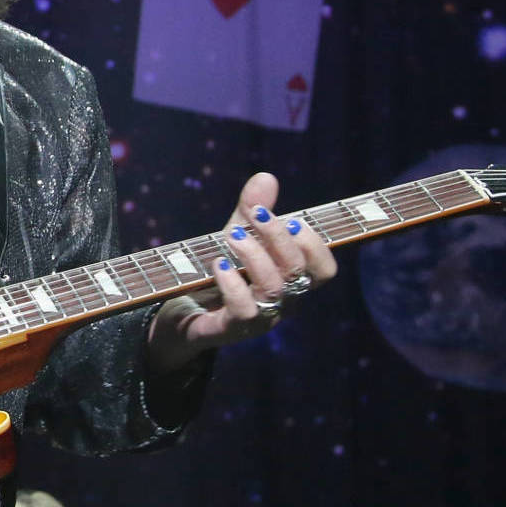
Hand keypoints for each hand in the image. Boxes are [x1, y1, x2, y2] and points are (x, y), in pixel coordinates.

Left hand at [151, 172, 336, 366]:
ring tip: (233, 235)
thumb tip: (266, 176)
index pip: (324, 270)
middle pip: (298, 273)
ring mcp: (259, 320)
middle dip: (279, 237)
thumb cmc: (220, 273)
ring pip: (274, 290)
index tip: (293, 219)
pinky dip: (233, 284)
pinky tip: (219, 264)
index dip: (315, 244)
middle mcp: (282, 303)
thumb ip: (252, 210)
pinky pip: (244, 312)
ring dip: (255, 256)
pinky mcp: (229, 329)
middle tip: (257, 213)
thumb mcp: (236, 235)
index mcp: (291, 281)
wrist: (181, 312)